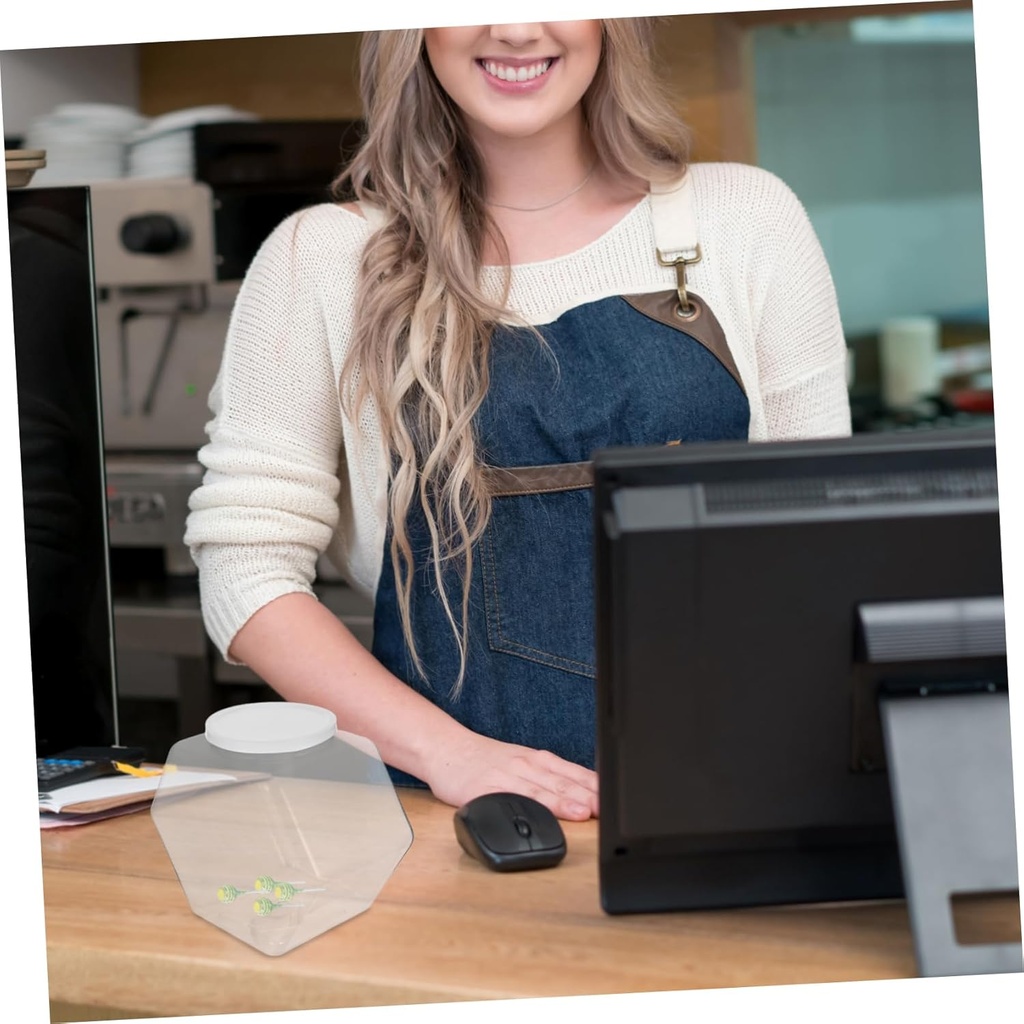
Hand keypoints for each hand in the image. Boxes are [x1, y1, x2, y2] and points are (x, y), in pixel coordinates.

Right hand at [421, 729, 598, 820]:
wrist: (446, 748)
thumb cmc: (486, 760)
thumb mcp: (523, 762)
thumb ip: (550, 778)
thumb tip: (583, 797)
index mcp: (538, 760)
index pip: (574, 773)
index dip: (596, 787)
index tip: (616, 800)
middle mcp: (526, 765)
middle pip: (562, 783)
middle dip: (587, 797)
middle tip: (608, 810)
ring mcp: (506, 777)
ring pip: (540, 790)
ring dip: (563, 801)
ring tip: (583, 812)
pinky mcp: (485, 790)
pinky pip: (508, 799)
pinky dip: (526, 807)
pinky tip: (539, 815)